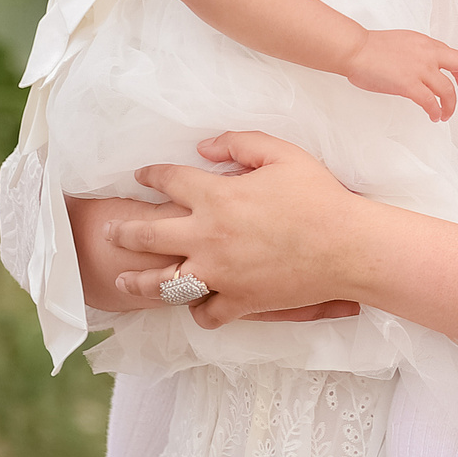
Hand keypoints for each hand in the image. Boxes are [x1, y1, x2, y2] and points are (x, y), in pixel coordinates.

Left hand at [109, 131, 371, 327]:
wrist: (347, 246)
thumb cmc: (319, 196)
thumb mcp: (282, 153)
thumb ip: (239, 144)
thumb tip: (204, 147)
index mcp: (216, 197)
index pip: (169, 181)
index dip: (151, 175)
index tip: (142, 175)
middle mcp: (207, 237)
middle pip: (147, 236)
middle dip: (123, 232)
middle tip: (110, 232)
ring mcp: (219, 273)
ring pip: (162, 283)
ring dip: (139, 281)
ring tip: (125, 280)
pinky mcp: (239, 300)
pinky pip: (205, 313)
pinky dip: (198, 310)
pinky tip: (195, 305)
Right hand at [341, 28, 457, 119]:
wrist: (355, 49)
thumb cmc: (371, 48)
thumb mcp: (404, 42)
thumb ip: (419, 53)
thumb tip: (425, 67)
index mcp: (426, 43)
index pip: (455, 55)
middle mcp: (428, 54)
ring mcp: (419, 69)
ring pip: (448, 90)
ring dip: (450, 105)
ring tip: (445, 114)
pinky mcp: (408, 84)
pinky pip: (430, 101)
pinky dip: (435, 111)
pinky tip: (434, 116)